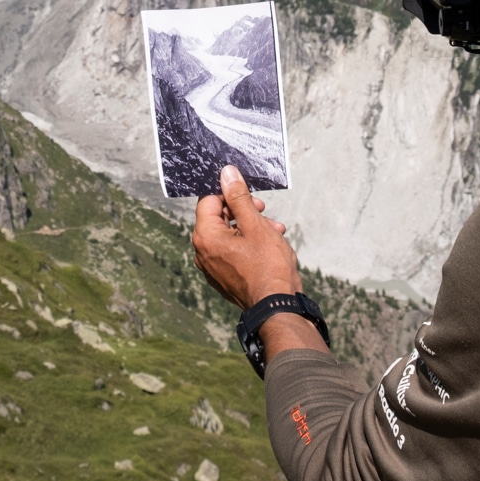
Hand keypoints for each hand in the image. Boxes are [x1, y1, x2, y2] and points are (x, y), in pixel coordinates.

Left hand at [191, 166, 301, 309]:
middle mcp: (202, 252)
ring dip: (250, 227)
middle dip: (243, 211)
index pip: (208, 200)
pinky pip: (231, 252)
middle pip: (218, 217)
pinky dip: (248, 244)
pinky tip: (270, 244)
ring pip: (228, 235)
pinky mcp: (223, 278)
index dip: (229, 193)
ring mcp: (212, 268)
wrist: (277, 307)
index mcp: (205, 237)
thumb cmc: (268, 265)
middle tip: (264, 210)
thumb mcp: (255, 224)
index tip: (249, 194)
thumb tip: (226, 173)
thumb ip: (239, 197)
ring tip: (274, 229)